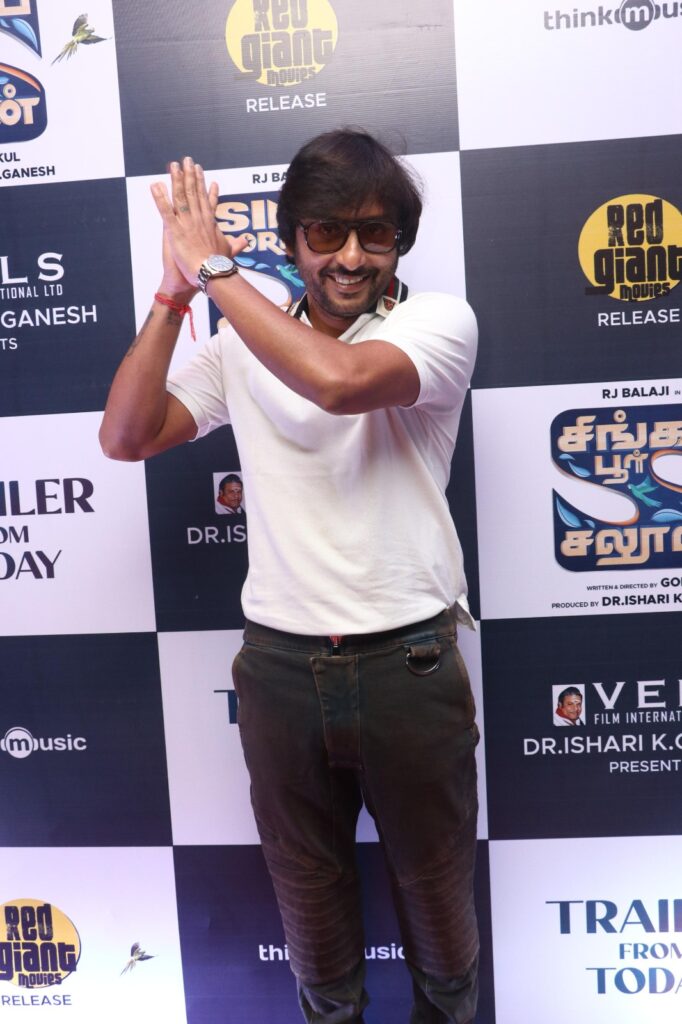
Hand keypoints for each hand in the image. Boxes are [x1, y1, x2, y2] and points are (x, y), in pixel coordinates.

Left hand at [151, 156, 247, 289]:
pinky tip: (155, 186)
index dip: (204, 185)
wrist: (213, 275)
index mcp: (210, 223)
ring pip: (181, 197)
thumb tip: (246, 241)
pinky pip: (166, 212)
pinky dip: (159, 198)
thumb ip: (236, 244)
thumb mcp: (230, 252)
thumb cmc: (221, 266)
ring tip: (173, 165)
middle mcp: (199, 219)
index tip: (202, 173)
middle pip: (194, 193)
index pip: (207, 200)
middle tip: (187, 160)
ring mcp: (187, 224)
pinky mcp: (176, 232)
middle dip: (190, 175)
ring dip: (176, 180)